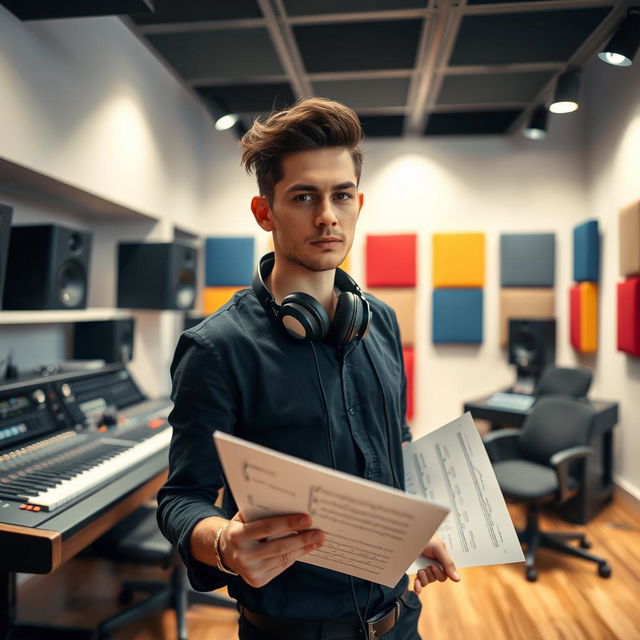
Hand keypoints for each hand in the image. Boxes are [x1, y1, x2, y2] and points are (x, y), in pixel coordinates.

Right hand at [202, 512, 323, 587]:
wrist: (224, 551)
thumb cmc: (241, 527)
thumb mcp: (245, 517)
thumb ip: (263, 513)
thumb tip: (293, 506)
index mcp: (237, 535)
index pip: (267, 528)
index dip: (288, 523)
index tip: (308, 519)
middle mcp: (242, 556)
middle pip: (279, 547)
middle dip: (302, 539)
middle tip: (320, 533)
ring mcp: (249, 571)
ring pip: (283, 559)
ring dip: (303, 549)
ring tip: (317, 540)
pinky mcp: (257, 581)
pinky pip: (281, 567)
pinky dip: (295, 557)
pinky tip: (305, 549)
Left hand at [413, 535, 460, 593]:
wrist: (408, 535)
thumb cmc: (425, 537)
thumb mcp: (438, 548)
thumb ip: (448, 563)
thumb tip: (458, 579)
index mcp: (441, 558)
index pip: (445, 574)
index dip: (440, 573)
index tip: (432, 566)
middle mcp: (434, 563)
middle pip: (437, 578)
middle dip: (432, 575)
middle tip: (427, 566)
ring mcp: (424, 567)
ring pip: (428, 581)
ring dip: (424, 578)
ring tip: (420, 570)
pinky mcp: (415, 570)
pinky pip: (419, 583)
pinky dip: (418, 587)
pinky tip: (417, 590)